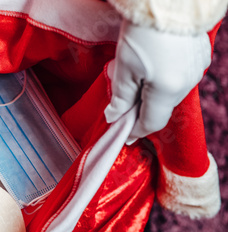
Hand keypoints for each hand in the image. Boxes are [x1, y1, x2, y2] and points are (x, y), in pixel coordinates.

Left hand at [104, 19, 210, 143]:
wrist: (166, 1)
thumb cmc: (141, 34)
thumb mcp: (124, 68)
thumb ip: (120, 98)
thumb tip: (114, 117)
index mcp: (167, 91)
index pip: (151, 122)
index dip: (135, 130)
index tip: (123, 135)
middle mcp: (187, 83)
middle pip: (160, 108)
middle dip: (140, 109)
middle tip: (121, 104)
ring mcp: (197, 70)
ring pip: (169, 93)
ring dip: (150, 93)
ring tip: (132, 78)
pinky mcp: (200, 57)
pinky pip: (179, 77)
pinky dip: (162, 79)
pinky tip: (149, 67)